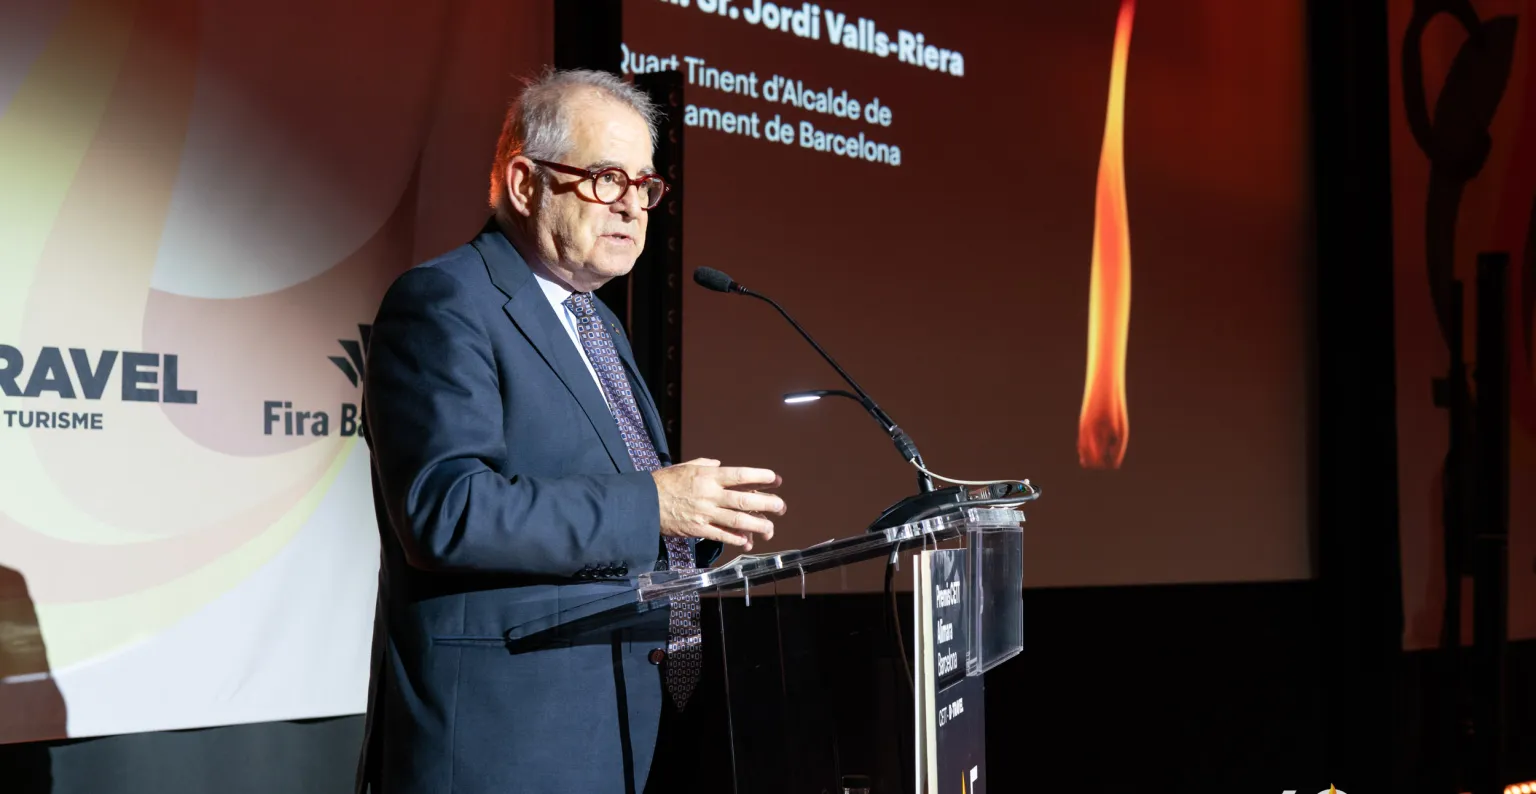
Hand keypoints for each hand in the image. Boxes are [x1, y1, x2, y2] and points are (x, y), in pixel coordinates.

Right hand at [652, 458, 785, 551]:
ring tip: (771, 529)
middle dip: (768, 504)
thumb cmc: (665, 482)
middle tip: (781, 507)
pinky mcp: (698, 530)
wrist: (644, 502)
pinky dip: (736, 539)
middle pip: (745, 500)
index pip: (741, 475)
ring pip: (738, 521)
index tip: (776, 479)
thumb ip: (708, 465)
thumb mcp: (687, 466)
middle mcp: (710, 494)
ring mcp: (705, 513)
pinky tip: (747, 541)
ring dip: (758, 526)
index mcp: (709, 476)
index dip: (762, 477)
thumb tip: (723, 466)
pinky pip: (722, 535)